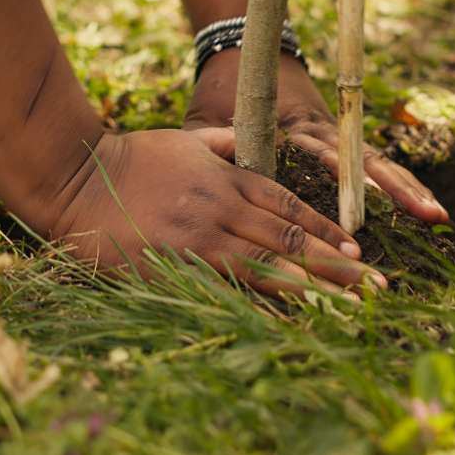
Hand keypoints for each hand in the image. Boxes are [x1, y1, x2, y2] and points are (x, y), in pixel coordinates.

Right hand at [49, 128, 385, 298]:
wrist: (78, 179)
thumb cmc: (131, 156)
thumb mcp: (184, 140)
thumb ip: (222, 141)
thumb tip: (250, 143)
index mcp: (226, 178)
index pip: (289, 208)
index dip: (327, 230)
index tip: (357, 250)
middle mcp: (221, 209)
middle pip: (289, 241)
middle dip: (337, 265)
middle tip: (376, 286)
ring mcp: (199, 240)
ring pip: (268, 268)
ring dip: (313, 287)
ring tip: (348, 305)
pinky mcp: (174, 268)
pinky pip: (226, 288)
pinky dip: (261, 301)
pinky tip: (289, 315)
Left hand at [183, 49, 448, 224]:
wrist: (247, 49)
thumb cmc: (220, 94)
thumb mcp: (206, 123)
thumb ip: (210, 152)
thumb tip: (207, 189)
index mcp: (287, 126)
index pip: (322, 155)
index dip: (345, 183)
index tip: (363, 213)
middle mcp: (319, 128)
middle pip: (362, 160)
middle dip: (394, 190)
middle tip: (426, 216)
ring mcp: (335, 132)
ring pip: (376, 162)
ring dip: (407, 188)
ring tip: (438, 217)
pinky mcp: (341, 138)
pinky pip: (375, 162)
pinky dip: (401, 182)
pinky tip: (426, 207)